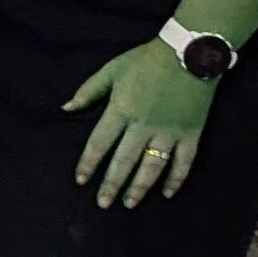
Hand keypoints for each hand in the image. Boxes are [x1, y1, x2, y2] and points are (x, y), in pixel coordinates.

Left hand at [67, 40, 213, 208]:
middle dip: (112, 184)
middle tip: (103, 204)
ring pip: (152, 166)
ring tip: (129, 204)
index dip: (88, 163)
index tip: (81, 181)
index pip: (99, 143)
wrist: (189, 52)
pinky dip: (176, 179)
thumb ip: (88, 91)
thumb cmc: (146, 60)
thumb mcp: (112, 69)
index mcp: (120, 109)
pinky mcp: (191, 133)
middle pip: (124, 161)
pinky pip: (184, 161)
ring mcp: (169, 131)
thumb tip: (65, 108)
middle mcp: (143, 125)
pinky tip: (167, 193)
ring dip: (140, 187)